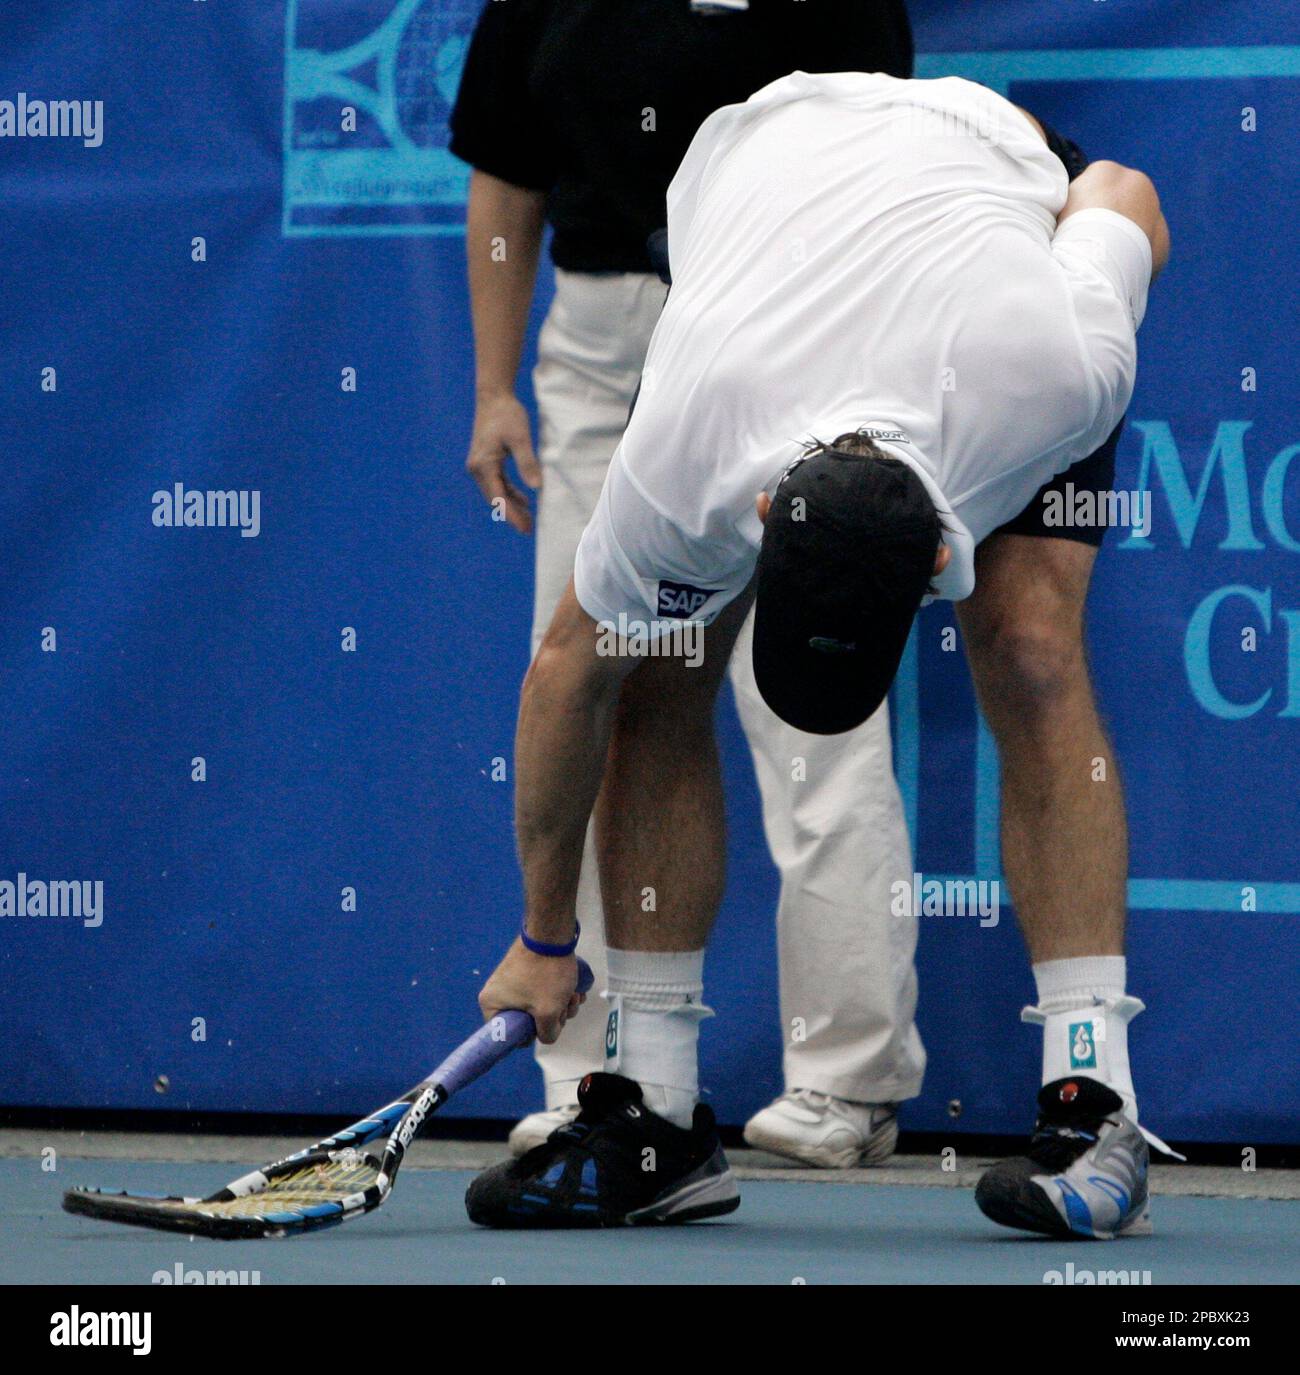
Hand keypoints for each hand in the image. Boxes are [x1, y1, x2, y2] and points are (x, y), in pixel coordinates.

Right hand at [465, 392, 541, 533]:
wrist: (493, 396)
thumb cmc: (507, 414)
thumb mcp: (520, 438)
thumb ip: (528, 463)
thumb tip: (537, 488)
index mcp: (483, 465)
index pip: (498, 497)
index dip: (511, 514)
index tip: (524, 528)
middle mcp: (477, 468)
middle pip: (495, 498)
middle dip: (511, 514)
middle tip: (528, 529)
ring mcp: (479, 466)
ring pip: (496, 492)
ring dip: (511, 505)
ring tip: (528, 518)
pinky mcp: (485, 461)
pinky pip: (497, 483)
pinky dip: (509, 493)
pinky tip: (524, 499)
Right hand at [478, 937, 585, 1043]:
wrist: (552, 933)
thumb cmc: (545, 974)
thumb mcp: (548, 1012)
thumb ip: (547, 1034)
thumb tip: (547, 1035)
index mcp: (491, 1003)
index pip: (508, 1034)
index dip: (530, 1034)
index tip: (547, 1025)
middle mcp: (496, 992)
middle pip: (527, 1020)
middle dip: (553, 1017)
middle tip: (566, 1007)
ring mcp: (512, 980)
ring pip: (538, 1005)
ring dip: (560, 1005)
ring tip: (574, 995)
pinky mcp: (526, 970)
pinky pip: (541, 991)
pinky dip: (557, 993)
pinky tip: (574, 989)